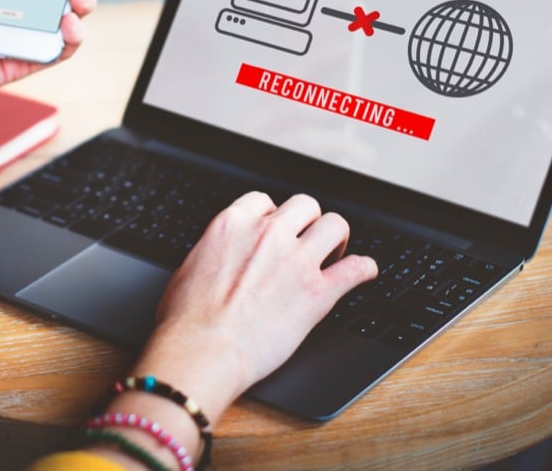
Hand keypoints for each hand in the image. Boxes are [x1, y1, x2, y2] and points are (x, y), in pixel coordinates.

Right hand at [133, 192, 377, 422]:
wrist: (203, 350)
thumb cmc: (187, 319)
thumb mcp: (189, 266)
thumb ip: (215, 251)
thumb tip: (220, 257)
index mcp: (233, 224)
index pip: (264, 201)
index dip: (272, 216)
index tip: (274, 230)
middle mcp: (268, 234)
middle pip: (305, 205)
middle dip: (307, 222)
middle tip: (305, 241)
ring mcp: (296, 261)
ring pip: (335, 225)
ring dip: (336, 238)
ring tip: (333, 253)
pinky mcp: (318, 292)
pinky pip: (357, 269)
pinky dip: (364, 269)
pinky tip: (363, 272)